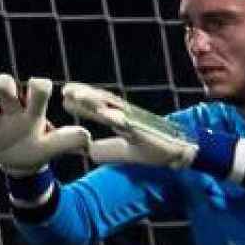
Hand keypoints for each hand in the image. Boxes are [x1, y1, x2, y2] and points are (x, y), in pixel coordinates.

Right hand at [0, 74, 88, 176]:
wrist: (24, 161)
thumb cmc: (41, 146)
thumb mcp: (55, 146)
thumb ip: (69, 140)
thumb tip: (87, 138)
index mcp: (32, 109)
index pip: (36, 89)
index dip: (38, 86)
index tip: (39, 89)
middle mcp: (11, 109)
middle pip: (4, 85)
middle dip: (2, 83)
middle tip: (1, 87)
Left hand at [60, 82, 197, 168]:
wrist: (179, 154)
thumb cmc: (153, 149)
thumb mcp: (125, 152)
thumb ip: (108, 150)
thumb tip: (89, 151)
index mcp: (122, 120)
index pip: (99, 107)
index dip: (83, 101)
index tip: (65, 95)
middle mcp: (127, 116)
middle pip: (103, 102)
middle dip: (85, 95)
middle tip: (66, 90)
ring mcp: (136, 121)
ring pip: (114, 107)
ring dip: (96, 101)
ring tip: (79, 95)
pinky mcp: (145, 131)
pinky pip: (130, 123)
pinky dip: (117, 118)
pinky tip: (104, 114)